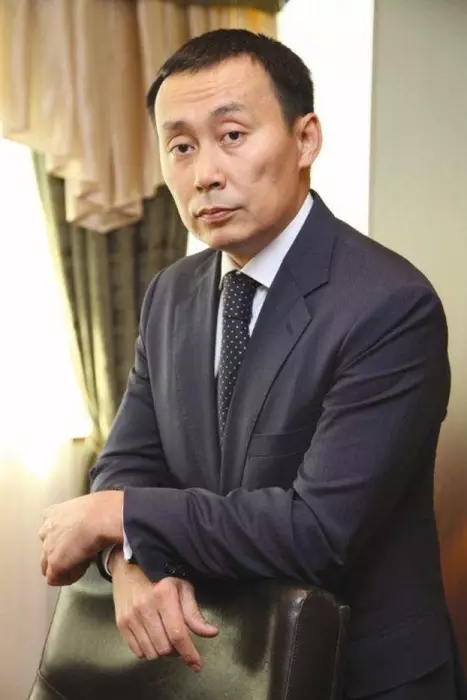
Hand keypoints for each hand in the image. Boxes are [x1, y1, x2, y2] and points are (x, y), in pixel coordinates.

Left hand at [39, 491, 122, 585]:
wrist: (101, 517)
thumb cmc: (103, 507)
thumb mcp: (87, 505)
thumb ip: (82, 515)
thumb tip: (93, 522)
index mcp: (52, 513)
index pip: (49, 529)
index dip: (61, 537)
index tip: (75, 540)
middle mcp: (45, 530)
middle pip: (47, 549)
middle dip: (61, 554)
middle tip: (80, 553)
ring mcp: (47, 548)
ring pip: (47, 566)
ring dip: (63, 567)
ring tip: (83, 563)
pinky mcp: (54, 563)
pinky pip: (54, 578)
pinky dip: (68, 577)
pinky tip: (82, 570)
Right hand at [110, 549, 217, 671]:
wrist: (129, 565)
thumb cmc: (161, 575)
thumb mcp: (182, 587)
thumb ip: (194, 613)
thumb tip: (211, 633)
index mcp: (164, 596)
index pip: (178, 634)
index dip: (189, 654)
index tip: (197, 665)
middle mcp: (145, 607)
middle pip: (164, 648)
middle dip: (176, 651)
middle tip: (179, 640)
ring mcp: (130, 617)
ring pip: (151, 653)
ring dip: (162, 652)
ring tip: (166, 638)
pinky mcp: (121, 623)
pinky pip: (137, 651)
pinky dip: (148, 650)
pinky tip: (153, 638)